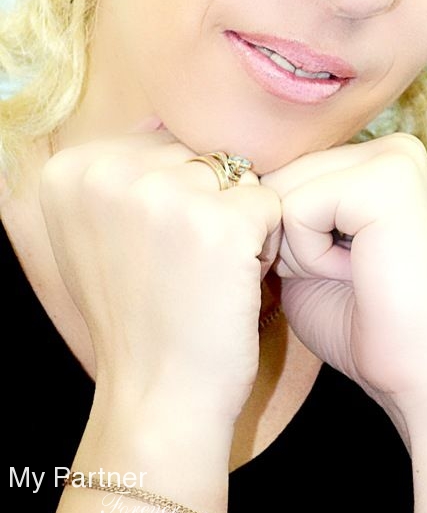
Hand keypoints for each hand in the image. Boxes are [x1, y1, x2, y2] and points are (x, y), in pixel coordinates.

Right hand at [40, 125, 281, 424]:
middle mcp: (109, 173)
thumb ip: (122, 171)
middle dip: (208, 200)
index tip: (152, 249)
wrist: (157, 394)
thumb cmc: (138, 314)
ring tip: (209, 270)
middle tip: (186, 263)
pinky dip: (264, 243)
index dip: (174, 194)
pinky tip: (233, 280)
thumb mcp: (98, 231)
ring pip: (237, 174)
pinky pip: (268, 204)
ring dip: (238, 218)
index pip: (161, 142)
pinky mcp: (219, 221)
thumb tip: (163, 117)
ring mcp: (163, 194)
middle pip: (200, 153)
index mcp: (72, 170)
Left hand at [262, 134, 426, 435]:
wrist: (411, 372)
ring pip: (284, 187)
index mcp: (377, 155)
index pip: (286, 167)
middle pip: (281, 172)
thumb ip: (280, 201)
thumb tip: (226, 170)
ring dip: (297, 246)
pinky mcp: (387, 182)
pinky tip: (354, 272)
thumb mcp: (304, 245)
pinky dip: (309, 254)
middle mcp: (391, 146)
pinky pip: (298, 208)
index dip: (282, 227)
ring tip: (348, 271)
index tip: (336, 266)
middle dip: (286, 235)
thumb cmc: (355, 320)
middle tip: (342, 272)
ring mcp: (394, 158)